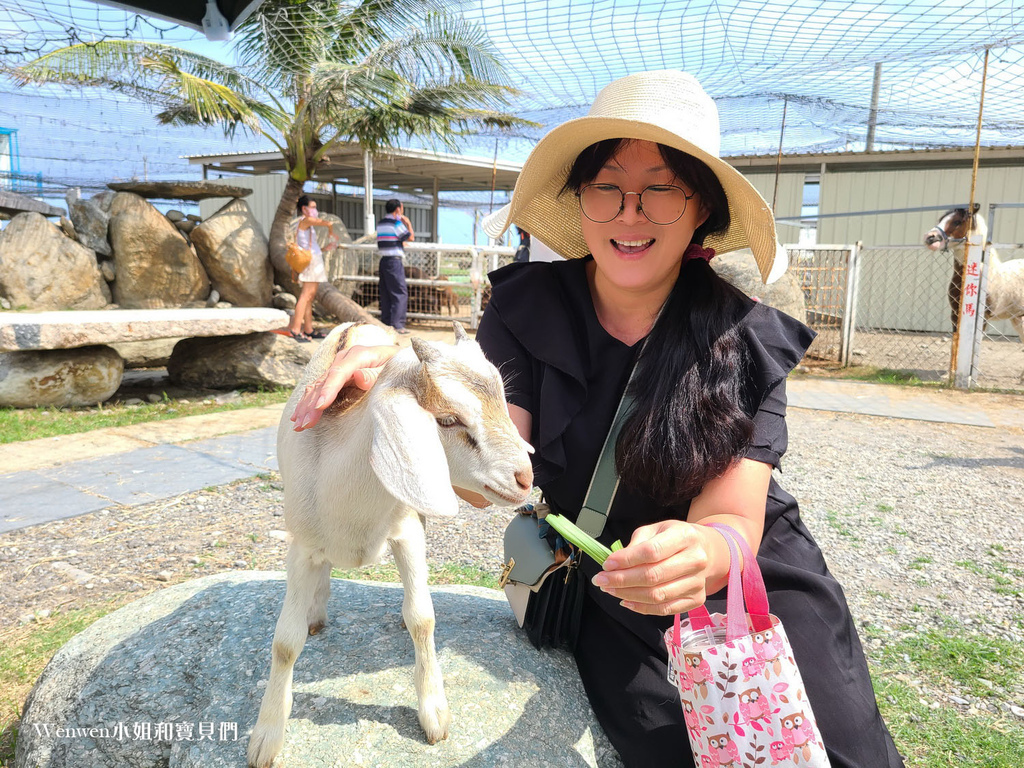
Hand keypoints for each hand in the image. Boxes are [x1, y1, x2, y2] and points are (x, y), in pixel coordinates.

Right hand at [291, 344, 398, 430]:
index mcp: (360, 355)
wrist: (399, 361)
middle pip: (324, 381)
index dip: (328, 389)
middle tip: (304, 424)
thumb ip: (375, 374)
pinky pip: (317, 390)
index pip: (339, 372)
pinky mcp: (335, 376)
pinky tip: (297, 416)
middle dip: (312, 404)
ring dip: (305, 406)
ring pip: (316, 386)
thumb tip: (358, 376)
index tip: (319, 406)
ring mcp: (338, 366)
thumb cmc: (398, 367)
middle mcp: (344, 359)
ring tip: (298, 425)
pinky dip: (307, 403)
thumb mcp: (392, 369)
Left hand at [590, 520, 716, 615]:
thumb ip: (637, 543)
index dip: (626, 560)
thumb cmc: (676, 538)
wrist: (708, 551)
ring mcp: (698, 583)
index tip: (606, 564)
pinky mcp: (696, 599)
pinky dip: (642, 608)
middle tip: (601, 580)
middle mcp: (695, 560)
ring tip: (610, 590)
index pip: (652, 551)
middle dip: (621, 580)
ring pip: (657, 596)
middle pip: (653, 576)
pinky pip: (665, 609)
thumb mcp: (657, 529)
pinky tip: (626, 601)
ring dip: (628, 595)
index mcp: (685, 536)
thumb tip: (616, 563)